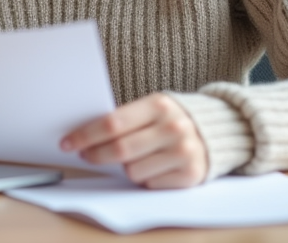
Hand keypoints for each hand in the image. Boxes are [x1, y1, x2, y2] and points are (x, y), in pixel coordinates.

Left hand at [60, 94, 208, 188]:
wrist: (219, 129)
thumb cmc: (172, 118)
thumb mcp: (153, 108)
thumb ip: (125, 118)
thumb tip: (84, 135)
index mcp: (159, 104)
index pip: (112, 122)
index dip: (86, 135)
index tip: (68, 142)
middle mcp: (173, 127)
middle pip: (120, 150)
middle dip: (95, 155)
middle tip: (84, 155)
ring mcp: (183, 152)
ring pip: (133, 171)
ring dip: (126, 167)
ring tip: (137, 156)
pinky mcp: (190, 175)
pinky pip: (150, 183)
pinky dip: (146, 177)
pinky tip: (155, 165)